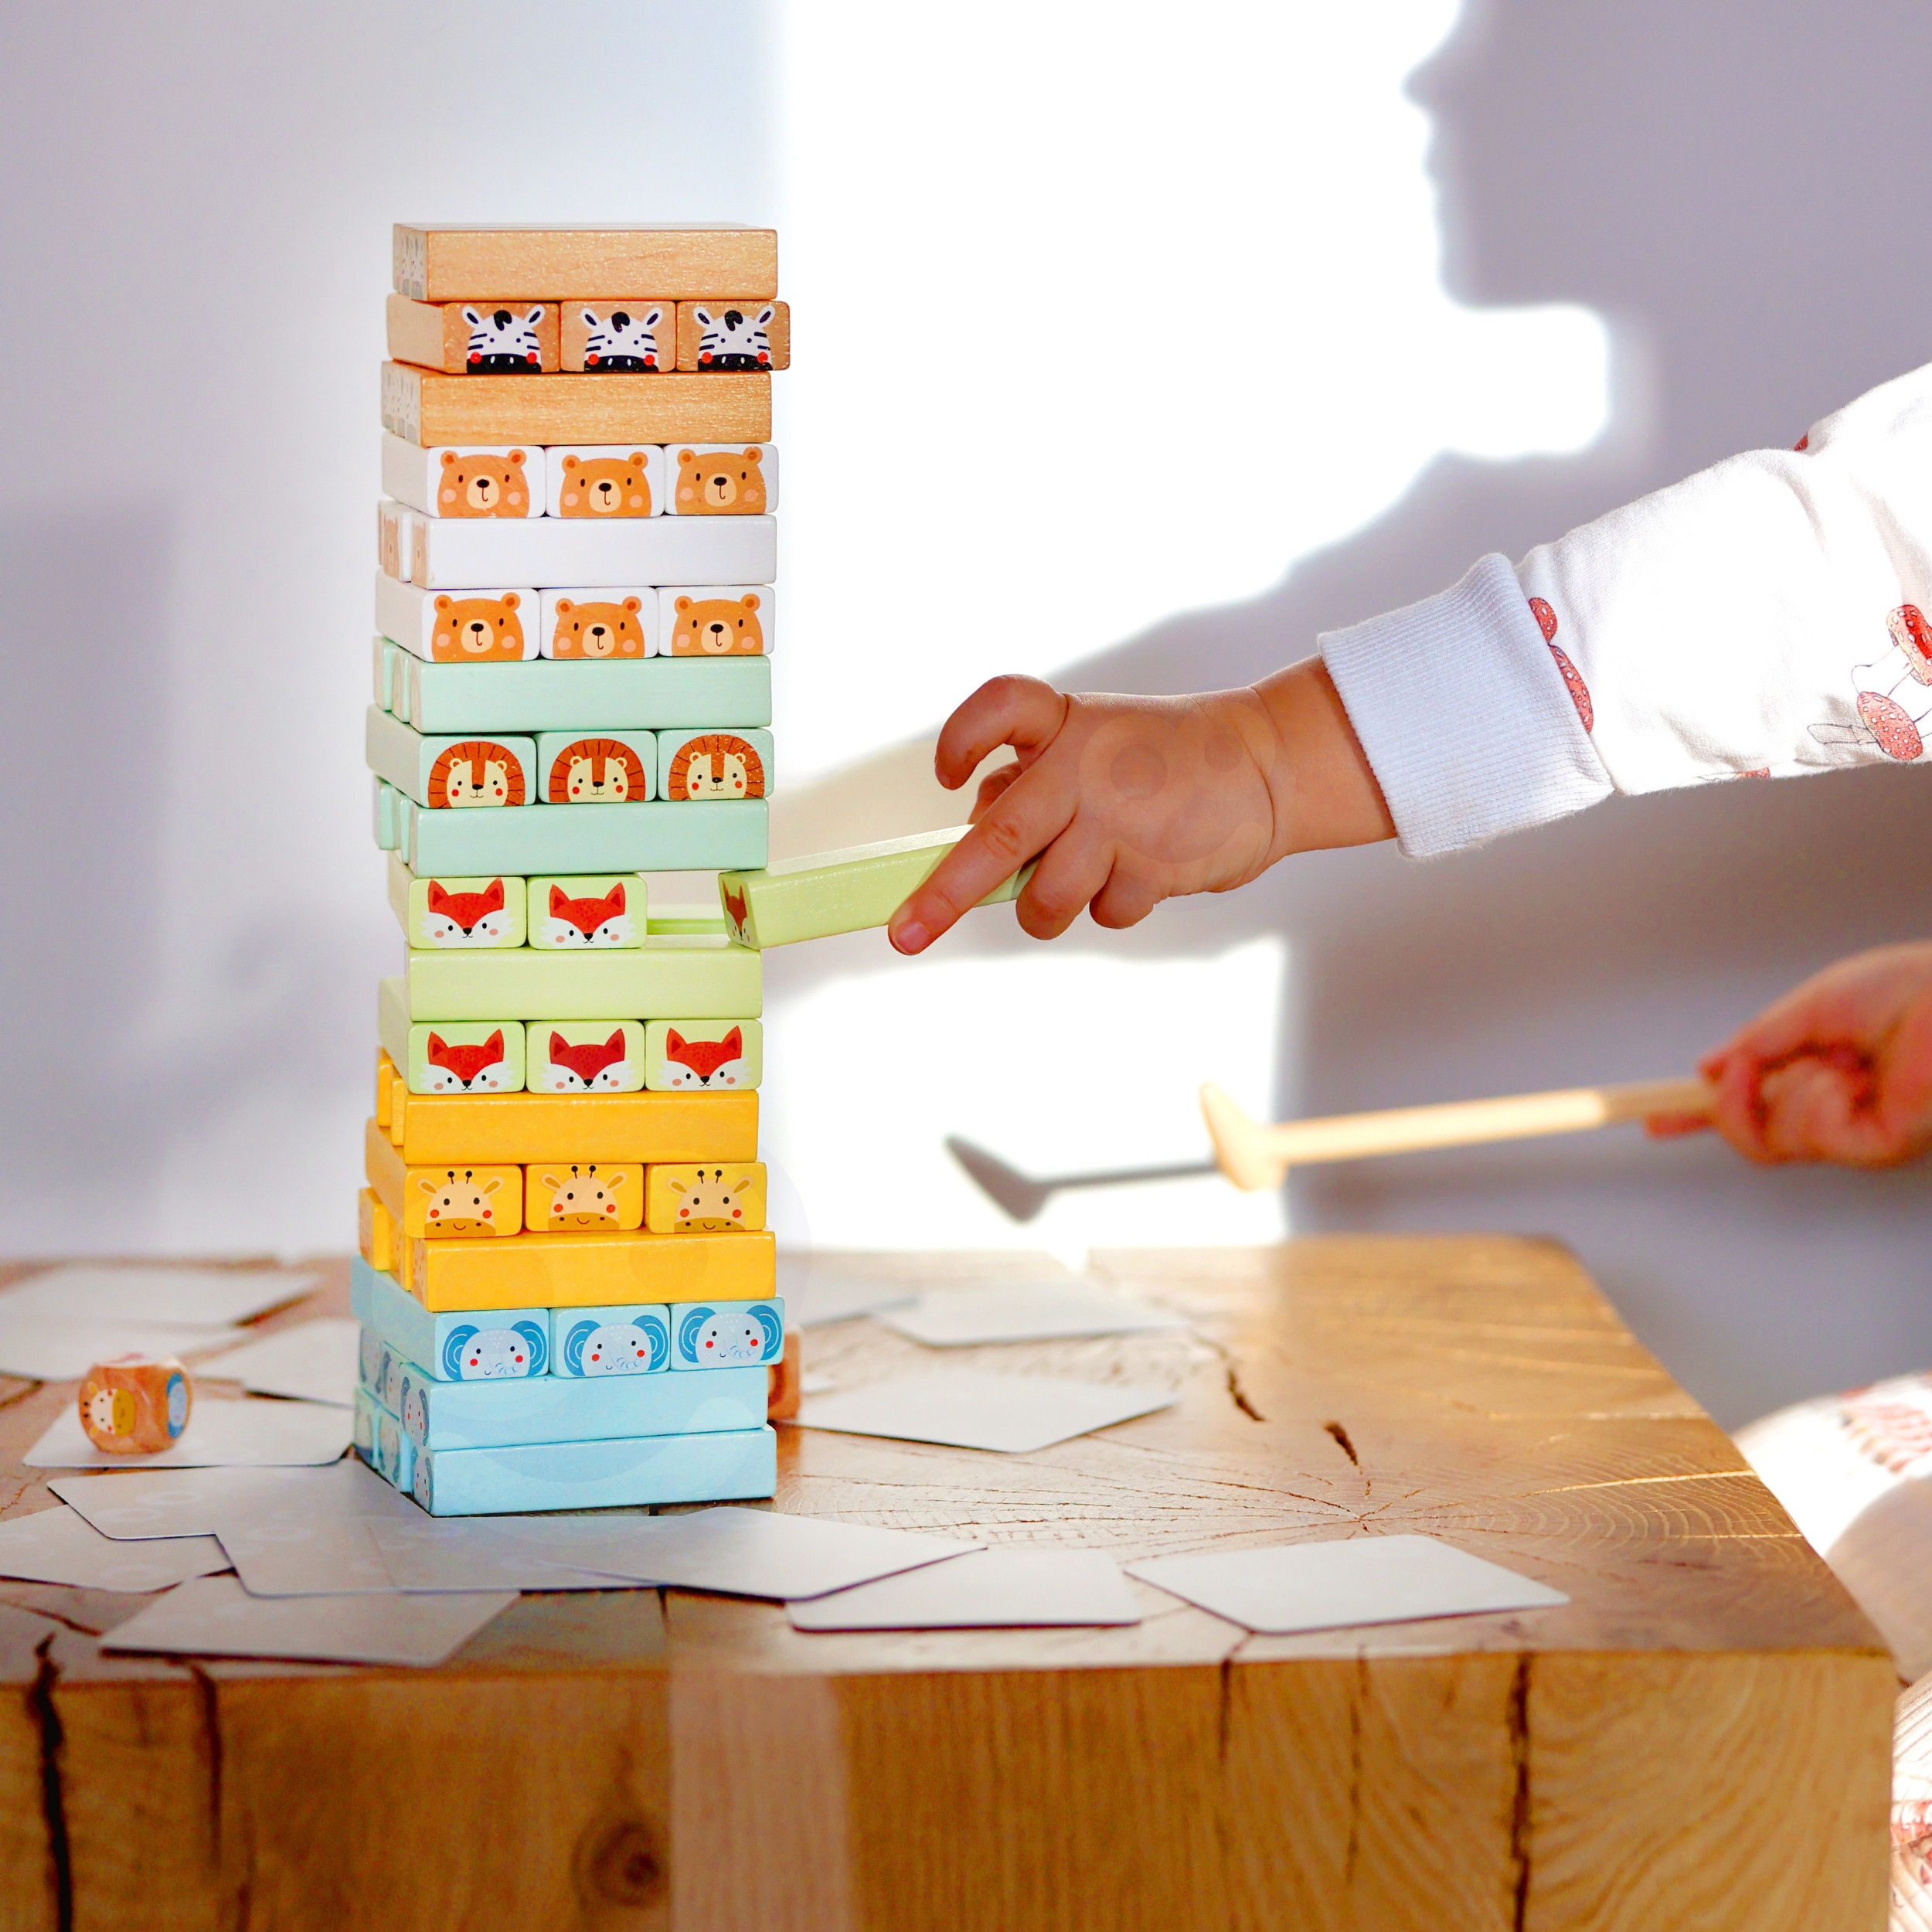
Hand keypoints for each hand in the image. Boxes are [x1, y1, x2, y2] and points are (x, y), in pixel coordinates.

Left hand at [886, 659, 1393, 951]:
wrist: (1265, 764)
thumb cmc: (1163, 758)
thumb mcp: (1093, 741)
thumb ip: (1031, 776)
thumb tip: (974, 827)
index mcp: (1063, 725)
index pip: (996, 709)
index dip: (960, 741)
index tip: (946, 776)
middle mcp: (1083, 769)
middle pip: (995, 840)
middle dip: (942, 896)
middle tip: (904, 933)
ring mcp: (1117, 822)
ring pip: (1044, 902)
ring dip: (1046, 908)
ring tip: (1079, 877)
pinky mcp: (1151, 867)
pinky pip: (1102, 913)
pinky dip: (1113, 903)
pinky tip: (1142, 867)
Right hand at [1673, 943, 1931, 1164]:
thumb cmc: (1912, 989)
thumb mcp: (1811, 1005)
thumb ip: (1758, 1039)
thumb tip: (1711, 1068)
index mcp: (1819, 1071)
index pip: (1750, 1104)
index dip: (1699, 1115)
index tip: (1654, 1121)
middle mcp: (1835, 1108)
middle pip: (1750, 1136)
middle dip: (1728, 1107)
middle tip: (1735, 1074)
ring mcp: (1855, 1131)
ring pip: (1772, 1141)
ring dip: (1783, 1093)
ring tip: (1828, 1061)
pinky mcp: (1876, 1145)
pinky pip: (1808, 1138)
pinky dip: (1812, 1103)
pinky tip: (1845, 1078)